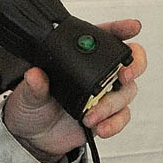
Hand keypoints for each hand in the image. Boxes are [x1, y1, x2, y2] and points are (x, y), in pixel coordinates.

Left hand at [2, 19, 146, 162]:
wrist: (34, 135)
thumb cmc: (33, 104)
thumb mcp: (28, 93)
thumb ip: (34, 85)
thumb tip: (35, 75)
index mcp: (79, 56)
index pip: (104, 37)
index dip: (121, 29)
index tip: (132, 27)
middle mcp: (97, 72)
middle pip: (130, 61)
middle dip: (134, 65)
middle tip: (125, 74)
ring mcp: (105, 94)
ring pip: (127, 92)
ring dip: (112, 103)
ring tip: (90, 115)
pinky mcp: (107, 116)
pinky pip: (122, 117)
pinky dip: (114, 123)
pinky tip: (100, 127)